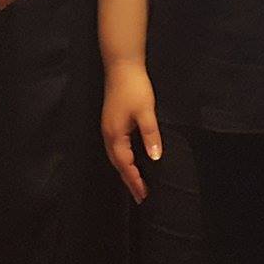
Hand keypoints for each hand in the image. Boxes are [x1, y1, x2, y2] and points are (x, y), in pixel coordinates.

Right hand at [100, 61, 160, 202]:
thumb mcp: (146, 112)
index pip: (125, 165)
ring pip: (116, 156)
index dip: (134, 181)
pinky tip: (131, 161)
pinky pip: (117, 148)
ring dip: (126, 171)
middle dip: (129, 180)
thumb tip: (154, 158)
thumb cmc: (135, 88)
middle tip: (141, 197)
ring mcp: (109, 128)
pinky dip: (124, 159)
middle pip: (118, 164)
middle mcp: (109, 134)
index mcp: (115, 135)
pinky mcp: (112, 122)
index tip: (143, 196)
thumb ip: (150, 136)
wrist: (122, 66)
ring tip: (137, 184)